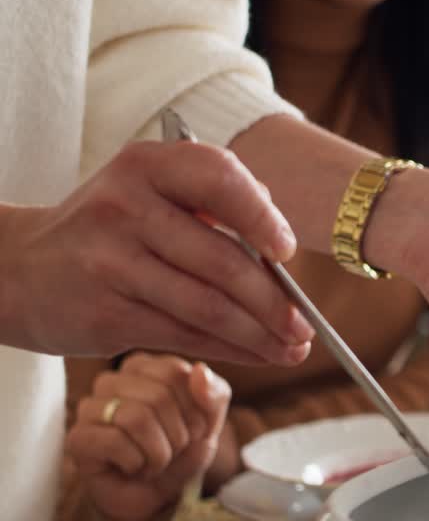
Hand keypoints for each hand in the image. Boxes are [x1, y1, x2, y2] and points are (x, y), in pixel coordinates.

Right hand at [0, 141, 312, 364]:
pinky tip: (259, 355)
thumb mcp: (148, 194)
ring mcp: (111, 262)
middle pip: (222, 260)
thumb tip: (284, 255)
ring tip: (294, 347)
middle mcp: (124, 208)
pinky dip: (232, 350)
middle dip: (275, 301)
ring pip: (208, 307)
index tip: (288, 252)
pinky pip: (186, 335)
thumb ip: (211, 209)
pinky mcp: (105, 314)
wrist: (15, 269)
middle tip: (306, 323)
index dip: (263, 215)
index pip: (218, 178)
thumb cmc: (107, 231)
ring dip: (261, 335)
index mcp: (145, 166)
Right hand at [66, 353, 230, 520]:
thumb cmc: (178, 452)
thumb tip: (200, 370)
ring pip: (136, 417)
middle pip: (158, 396)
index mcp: (144, 368)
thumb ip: (214, 395)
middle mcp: (112, 381)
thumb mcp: (209, 422)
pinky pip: (115, 442)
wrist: (152, 496)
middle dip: (179, 434)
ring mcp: (89, 408)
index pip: (176, 372)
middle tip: (174, 451)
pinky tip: (134, 468)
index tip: (196, 430)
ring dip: (159, 451)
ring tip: (156, 462)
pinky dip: (137, 462)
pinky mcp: (77, 438)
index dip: (196, 409)